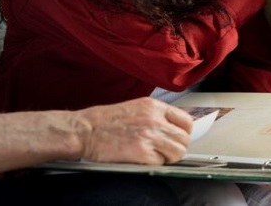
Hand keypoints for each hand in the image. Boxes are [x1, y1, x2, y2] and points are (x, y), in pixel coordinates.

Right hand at [77, 97, 192, 164]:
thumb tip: (171, 128)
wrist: (84, 130)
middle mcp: (155, 119)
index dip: (184, 133)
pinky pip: (161, 162)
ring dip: (168, 157)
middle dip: (176, 147)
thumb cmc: (103, 121)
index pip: (185, 120)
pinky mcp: (142, 152)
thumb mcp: (133, 107)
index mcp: (153, 106)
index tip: (177, 138)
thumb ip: (154, 115)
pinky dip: (154, 164)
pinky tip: (142, 158)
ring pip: (177, 152)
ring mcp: (150, 136)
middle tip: (164, 151)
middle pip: (184, 139)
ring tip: (154, 156)